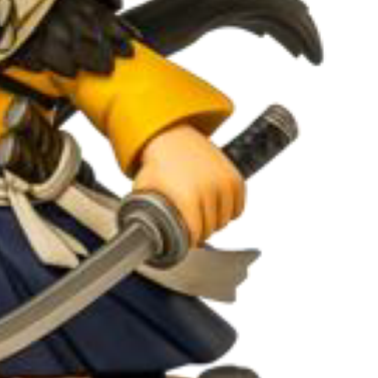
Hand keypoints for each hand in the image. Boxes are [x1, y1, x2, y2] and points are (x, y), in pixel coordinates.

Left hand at [132, 124, 244, 244]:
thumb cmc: (156, 165)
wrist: (171, 136)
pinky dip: (230, 211)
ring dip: (215, 222)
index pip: (195, 234)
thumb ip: (145, 216)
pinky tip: (216, 208)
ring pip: (226, 220)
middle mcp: (209, 190)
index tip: (184, 240)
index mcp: (188, 197)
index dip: (188, 241)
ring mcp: (224, 183)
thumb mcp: (144, 192)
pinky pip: (239, 207)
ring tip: (202, 216)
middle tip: (191, 228)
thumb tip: (139, 236)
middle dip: (201, 232)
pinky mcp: (235, 177)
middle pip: (211, 228)